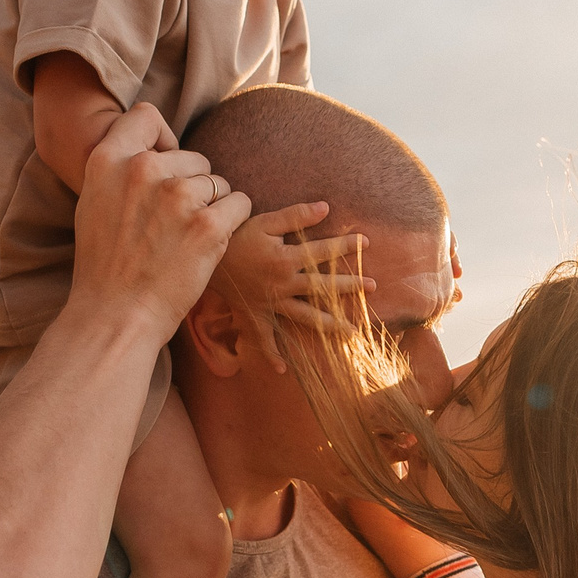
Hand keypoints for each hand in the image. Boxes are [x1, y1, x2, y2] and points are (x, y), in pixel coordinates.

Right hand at [66, 103, 251, 338]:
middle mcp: (143, 170)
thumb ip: (120, 169)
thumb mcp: (94, 202)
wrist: (116, 315)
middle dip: (192, 184)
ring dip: (213, 207)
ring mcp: (177, 196)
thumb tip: (155, 147)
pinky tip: (209, 244)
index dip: (163, 139)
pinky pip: (240, 203)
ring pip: (218, 182)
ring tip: (185, 239)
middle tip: (172, 224)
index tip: (164, 165)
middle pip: (193, 156)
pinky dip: (233, 221)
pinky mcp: (208, 225)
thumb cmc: (106, 265)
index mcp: (108, 160)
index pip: (147, 116)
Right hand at [215, 200, 373, 371]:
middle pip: (322, 287)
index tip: (366, 242)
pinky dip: (271, 354)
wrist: (203, 259)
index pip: (323, 251)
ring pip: (305, 316)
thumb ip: (295, 215)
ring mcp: (271, 304)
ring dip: (329, 324)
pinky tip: (282, 370)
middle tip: (374, 286)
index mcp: (286, 259)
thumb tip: (326, 207)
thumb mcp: (264, 221)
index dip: (345, 245)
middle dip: (349, 286)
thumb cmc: (235, 237)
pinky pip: (264, 338)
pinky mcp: (256, 316)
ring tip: (351, 332)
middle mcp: (283, 284)